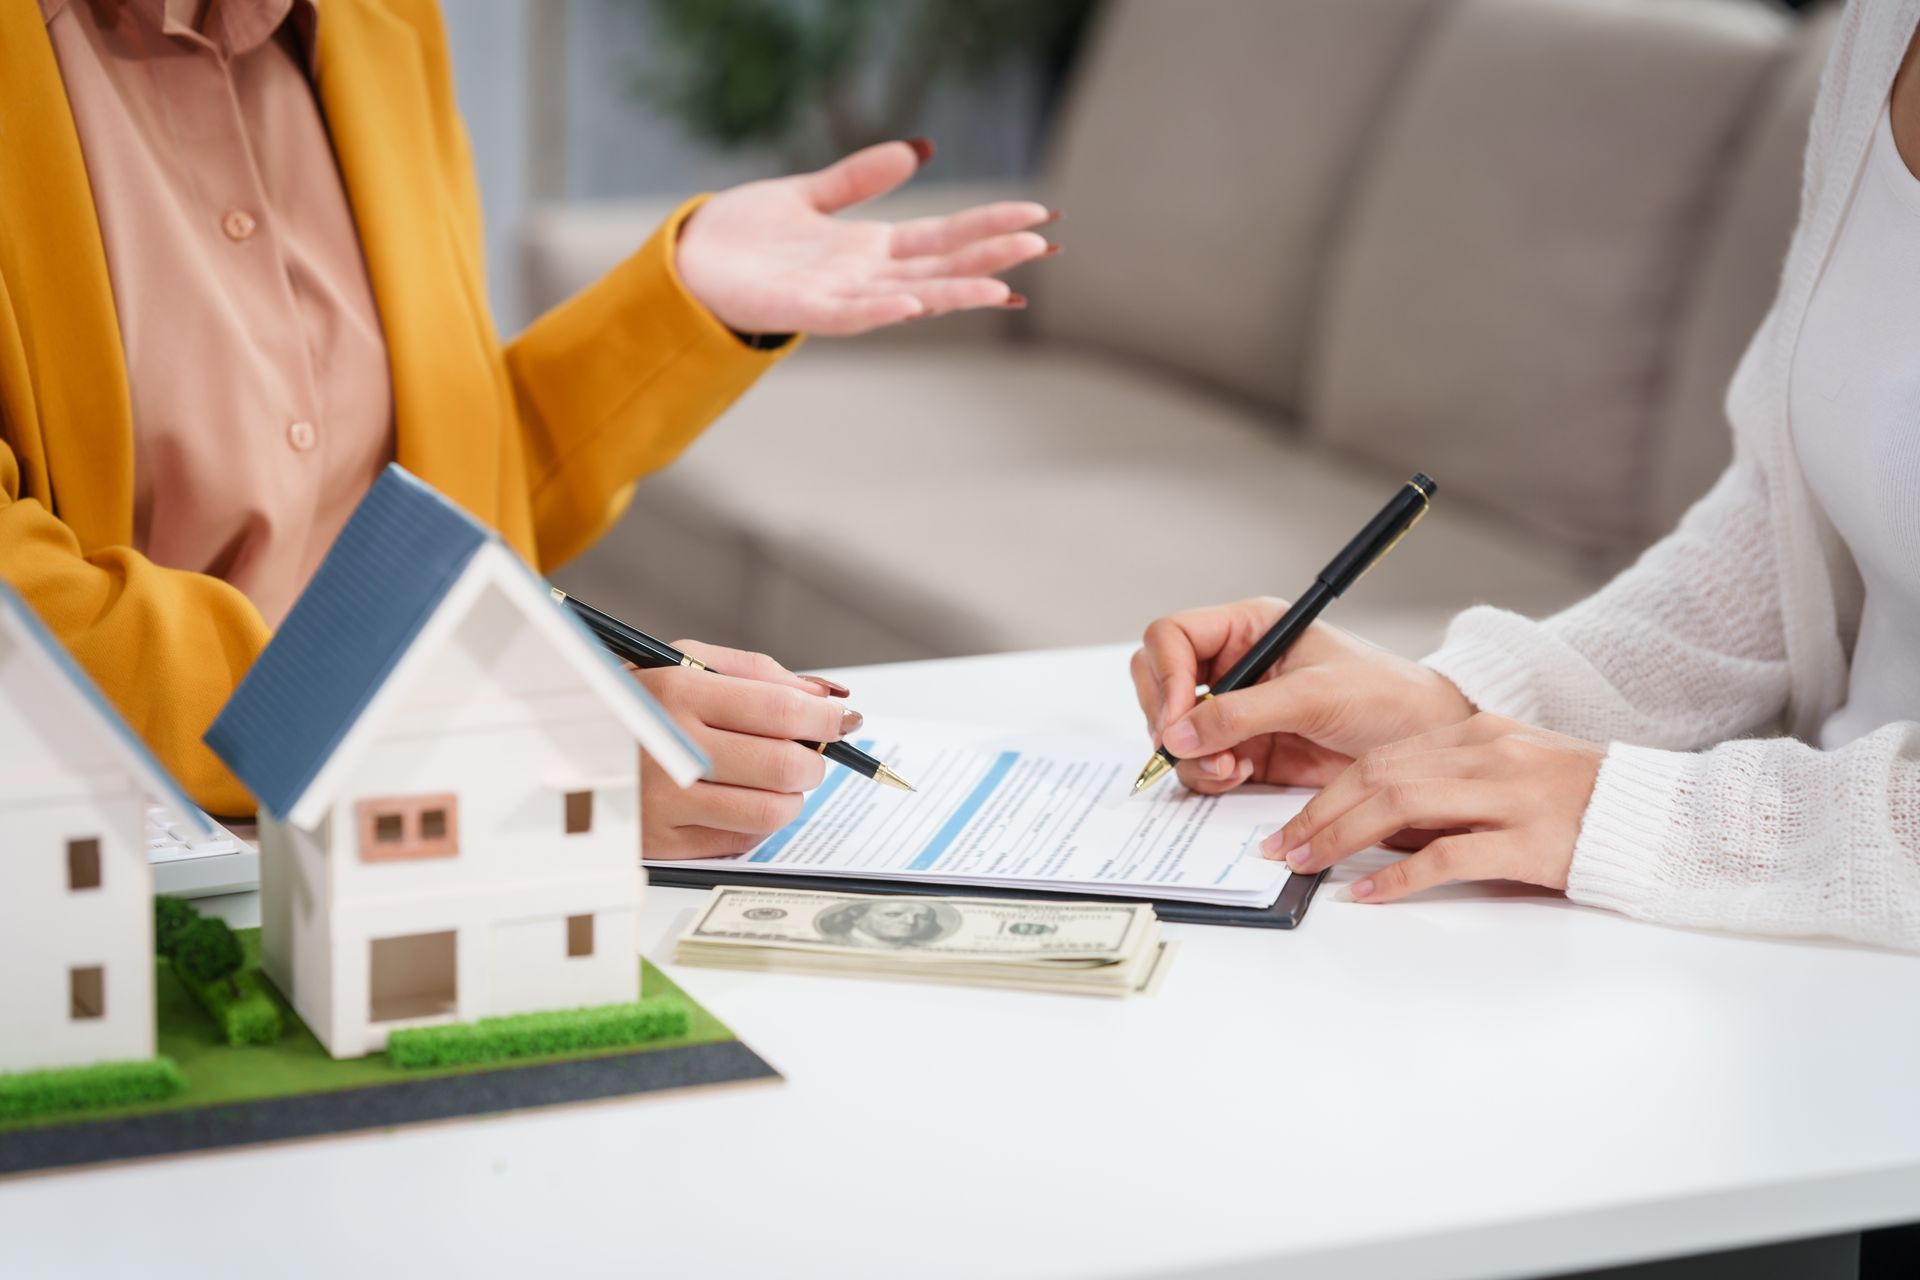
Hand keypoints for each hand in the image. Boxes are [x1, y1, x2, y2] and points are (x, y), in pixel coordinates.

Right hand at [631, 640, 857, 858]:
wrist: (567, 744)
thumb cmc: (642, 701)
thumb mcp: (685, 665)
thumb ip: (758, 673)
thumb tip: (825, 699)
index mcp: (677, 694)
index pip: (779, 711)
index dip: (824, 719)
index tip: (840, 721)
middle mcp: (670, 748)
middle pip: (783, 766)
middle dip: (814, 761)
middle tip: (809, 753)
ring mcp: (664, 802)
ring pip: (770, 811)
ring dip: (792, 796)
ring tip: (777, 778)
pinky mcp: (661, 843)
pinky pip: (741, 842)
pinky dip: (757, 822)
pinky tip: (739, 799)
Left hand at [675, 139, 1055, 335]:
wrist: (689, 261)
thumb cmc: (744, 235)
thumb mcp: (809, 194)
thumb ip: (861, 179)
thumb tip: (920, 150)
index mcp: (870, 250)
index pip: (943, 237)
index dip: (988, 226)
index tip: (1036, 215)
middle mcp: (864, 277)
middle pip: (940, 265)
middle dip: (989, 255)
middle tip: (1041, 243)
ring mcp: (838, 297)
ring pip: (910, 296)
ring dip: (953, 291)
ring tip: (999, 286)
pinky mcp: (802, 311)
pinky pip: (851, 316)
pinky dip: (883, 311)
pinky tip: (913, 304)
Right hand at [1130, 597, 1475, 794]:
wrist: (1425, 744)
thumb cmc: (1386, 696)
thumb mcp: (1314, 695)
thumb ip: (1242, 712)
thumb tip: (1178, 734)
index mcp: (1248, 629)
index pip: (1172, 637)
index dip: (1165, 674)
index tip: (1178, 716)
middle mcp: (1235, 666)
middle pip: (1158, 683)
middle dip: (1168, 720)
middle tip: (1191, 748)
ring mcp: (1236, 711)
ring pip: (1174, 731)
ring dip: (1191, 756)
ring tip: (1232, 769)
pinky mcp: (1245, 751)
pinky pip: (1199, 765)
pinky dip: (1208, 777)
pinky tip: (1240, 777)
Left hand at [1264, 713, 1605, 902]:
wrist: (1658, 817)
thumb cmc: (1579, 801)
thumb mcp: (1507, 773)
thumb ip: (1447, 786)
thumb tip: (1376, 824)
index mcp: (1477, 732)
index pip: (1381, 755)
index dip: (1327, 789)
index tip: (1291, 820)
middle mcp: (1487, 754)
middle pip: (1379, 776)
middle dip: (1319, 813)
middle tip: (1282, 847)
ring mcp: (1509, 795)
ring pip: (1401, 805)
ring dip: (1342, 837)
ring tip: (1308, 864)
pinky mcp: (1530, 841)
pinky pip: (1448, 856)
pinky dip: (1398, 876)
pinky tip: (1367, 893)